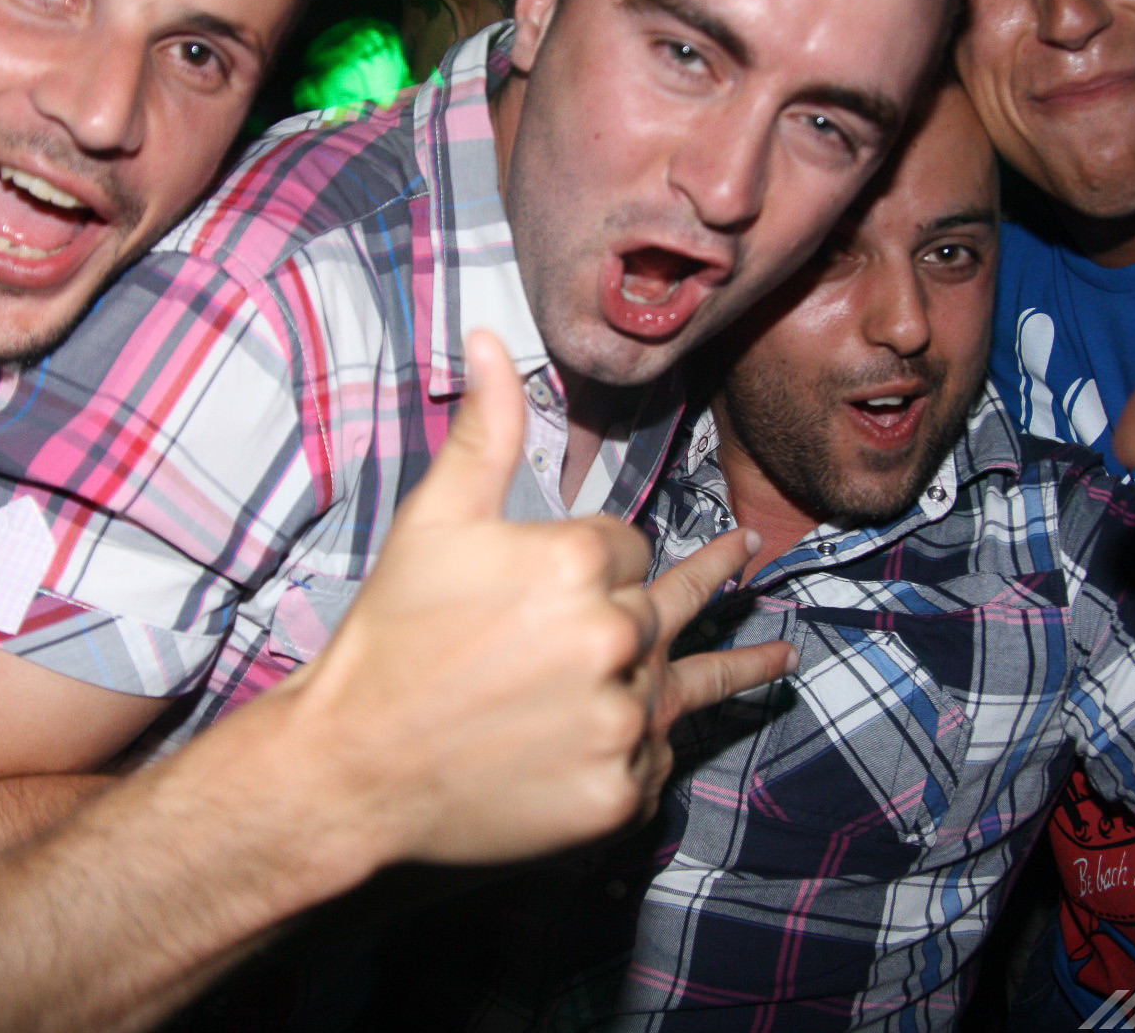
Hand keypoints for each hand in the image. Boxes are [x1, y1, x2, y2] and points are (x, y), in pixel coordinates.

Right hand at [285, 330, 793, 863]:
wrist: (351, 767)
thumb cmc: (390, 637)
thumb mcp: (434, 521)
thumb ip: (484, 432)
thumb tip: (491, 340)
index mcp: (577, 563)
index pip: (630, 546)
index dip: (598, 556)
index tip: (551, 580)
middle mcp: (614, 639)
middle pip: (664, 609)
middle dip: (679, 591)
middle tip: (743, 557)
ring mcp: (620, 721)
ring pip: (677, 686)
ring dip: (719, 669)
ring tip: (783, 657)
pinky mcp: (615, 794)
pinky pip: (656, 759)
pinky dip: (647, 749)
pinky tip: (653, 741)